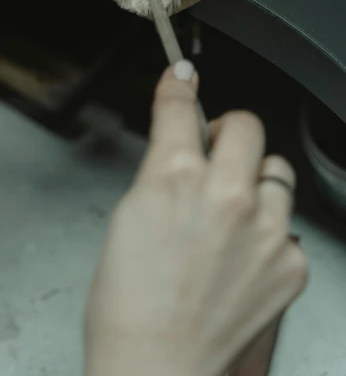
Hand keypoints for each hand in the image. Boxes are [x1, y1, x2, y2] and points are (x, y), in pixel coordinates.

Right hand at [85, 62, 306, 375]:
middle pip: (246, 124)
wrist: (156, 366)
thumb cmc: (129, 302)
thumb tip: (175, 136)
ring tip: (232, 211)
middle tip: (214, 149)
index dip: (179, 84)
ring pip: (276, 171)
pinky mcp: (290, 263)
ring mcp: (266, 230)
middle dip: (227, 130)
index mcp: (175, 177)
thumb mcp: (129, 214)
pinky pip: (288, 226)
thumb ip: (161, 166)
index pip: (181, 105)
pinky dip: (268, 232)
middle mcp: (227, 195)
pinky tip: (242, 256)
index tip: (184, 74)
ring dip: (255, 180)